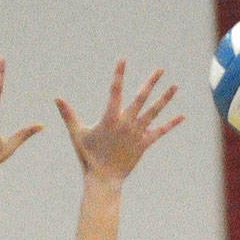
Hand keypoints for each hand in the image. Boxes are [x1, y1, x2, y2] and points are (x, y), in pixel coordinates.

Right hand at [56, 61, 182, 183]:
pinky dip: (170, 124)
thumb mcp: (77, 134)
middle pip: (141, 98)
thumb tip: (57, 98)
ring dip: (165, 99)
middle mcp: (126, 123)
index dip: (119, 74)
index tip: (122, 60)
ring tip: (175, 86)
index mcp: (110, 118)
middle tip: (160, 69)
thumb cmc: (88, 157)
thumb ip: (68, 114)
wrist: (103, 179)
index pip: (115, 91)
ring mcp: (137, 134)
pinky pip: (159, 132)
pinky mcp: (144, 144)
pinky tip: (182, 116)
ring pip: (154, 112)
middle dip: (151, 83)